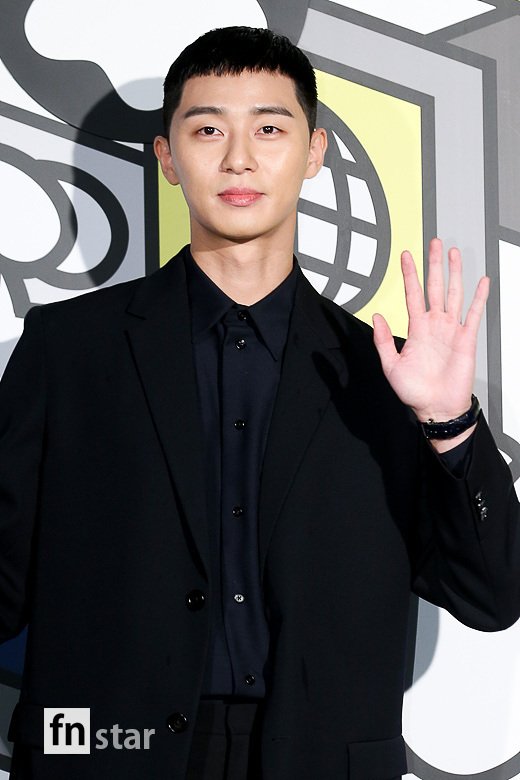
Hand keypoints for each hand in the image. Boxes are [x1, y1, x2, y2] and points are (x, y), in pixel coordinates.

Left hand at [372, 238, 488, 444]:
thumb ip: (383, 340)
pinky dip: (478, 297)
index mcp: (416, 330)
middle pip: (434, 287)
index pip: (412, 295)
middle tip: (433, 243)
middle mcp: (435, 326)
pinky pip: (474, 313)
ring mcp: (451, 330)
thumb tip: (376, 316)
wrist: (436, 408)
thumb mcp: (390, 365)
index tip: (405, 256)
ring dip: (454, 273)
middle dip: (433, 265)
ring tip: (453, 253)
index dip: (409, 275)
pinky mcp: (467, 339)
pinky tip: (481, 281)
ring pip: (453, 294)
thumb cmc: (415, 391)